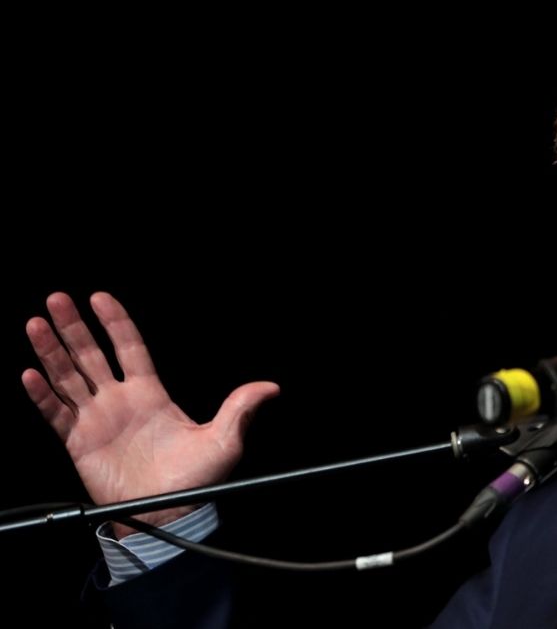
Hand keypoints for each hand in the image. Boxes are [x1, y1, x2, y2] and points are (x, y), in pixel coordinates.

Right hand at [22, 292, 279, 537]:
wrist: (169, 514)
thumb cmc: (196, 480)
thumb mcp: (225, 440)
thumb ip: (240, 408)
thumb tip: (270, 388)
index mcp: (151, 394)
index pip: (130, 349)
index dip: (115, 322)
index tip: (100, 297)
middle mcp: (120, 402)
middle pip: (92, 355)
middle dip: (74, 328)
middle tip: (57, 299)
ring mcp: (97, 420)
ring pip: (68, 377)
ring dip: (51, 352)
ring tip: (35, 324)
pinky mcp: (78, 442)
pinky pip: (56, 413)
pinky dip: (42, 395)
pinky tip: (30, 374)